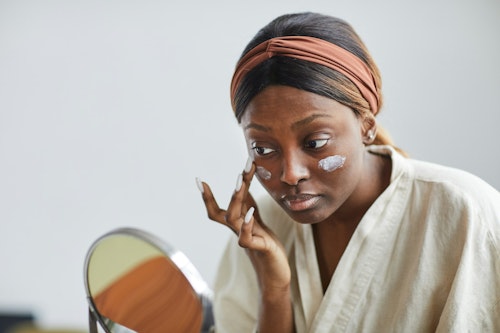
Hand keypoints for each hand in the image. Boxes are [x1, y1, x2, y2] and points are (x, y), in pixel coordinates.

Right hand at [196, 159, 290, 292]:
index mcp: (236, 223)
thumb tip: (242, 182)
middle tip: (240, 171)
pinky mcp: (258, 247)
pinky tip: (249, 213)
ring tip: (241, 183)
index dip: (206, 197)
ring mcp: (245, 238)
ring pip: (233, 218)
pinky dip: (246, 224)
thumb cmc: (264, 242)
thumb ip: (247, 202)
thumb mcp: (255, 217)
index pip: (216, 210)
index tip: (199, 180)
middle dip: (234, 188)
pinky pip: (245, 237)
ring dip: (237, 199)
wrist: (275, 269)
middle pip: (227, 209)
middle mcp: (237, 230)